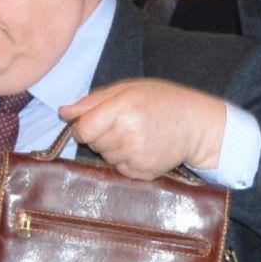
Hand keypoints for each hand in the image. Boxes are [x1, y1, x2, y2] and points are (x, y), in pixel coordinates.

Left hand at [66, 78, 231, 178]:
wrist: (197, 124)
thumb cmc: (162, 100)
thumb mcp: (128, 89)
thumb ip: (93, 100)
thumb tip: (63, 112)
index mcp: (122, 110)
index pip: (83, 129)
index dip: (84, 126)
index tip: (94, 121)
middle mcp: (128, 135)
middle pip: (93, 144)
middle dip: (101, 135)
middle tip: (124, 123)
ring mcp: (136, 156)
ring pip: (106, 157)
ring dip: (114, 148)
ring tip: (136, 134)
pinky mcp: (143, 173)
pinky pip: (120, 169)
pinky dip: (126, 160)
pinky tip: (143, 147)